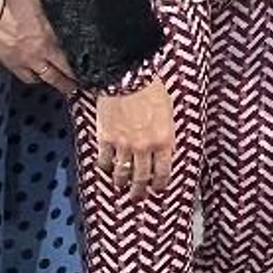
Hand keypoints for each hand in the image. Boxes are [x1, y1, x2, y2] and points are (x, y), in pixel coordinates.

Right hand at [0, 0, 77, 93]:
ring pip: (47, 78)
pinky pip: (28, 77)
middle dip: (74, 83)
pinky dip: (37, 79)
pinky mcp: (12, 65)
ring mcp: (26, 61)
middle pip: (62, 73)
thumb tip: (66, 5)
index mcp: (50, 37)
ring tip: (68, 89)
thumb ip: (54, 8)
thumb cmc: (10, 1)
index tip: (93, 73)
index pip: (71, 58)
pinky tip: (41, 78)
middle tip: (85, 88)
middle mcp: (40, 53)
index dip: (83, 67)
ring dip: (58, 84)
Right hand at [95, 80, 174, 199]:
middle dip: (140, 191)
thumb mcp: (167, 110)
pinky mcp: (106, 139)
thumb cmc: (149, 86)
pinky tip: (106, 169)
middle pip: (142, 178)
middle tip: (138, 197)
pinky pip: (105, 161)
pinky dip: (105, 168)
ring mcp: (124, 145)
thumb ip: (165, 131)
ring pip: (122, 173)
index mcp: (164, 139)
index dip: (160, 184)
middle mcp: (144, 147)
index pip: (163, 172)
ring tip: (121, 186)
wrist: (126, 75)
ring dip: (122, 183)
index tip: (158, 189)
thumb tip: (165, 145)